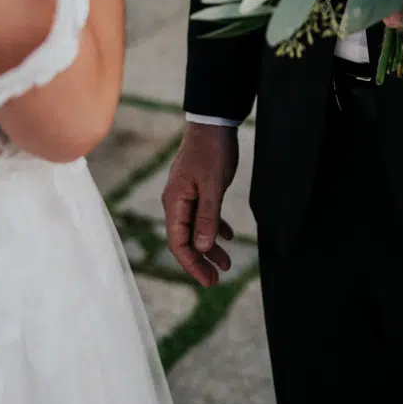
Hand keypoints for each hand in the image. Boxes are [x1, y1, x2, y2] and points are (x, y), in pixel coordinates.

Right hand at [163, 123, 237, 287]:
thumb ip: (207, 217)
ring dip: (208, 247)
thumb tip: (201, 247)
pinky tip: (228, 237)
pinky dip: (213, 228)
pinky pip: (203, 215)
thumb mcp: (213, 185)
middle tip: (217, 279)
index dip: (192, 264)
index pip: (178, 242)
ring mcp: (186, 194)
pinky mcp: (197, 188)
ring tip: (226, 264)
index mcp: (175, 201)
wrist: (214, 122)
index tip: (208, 281)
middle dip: (200, 261)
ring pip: (195, 229)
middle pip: (185, 239)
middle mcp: (176, 201)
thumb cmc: (212, 151)